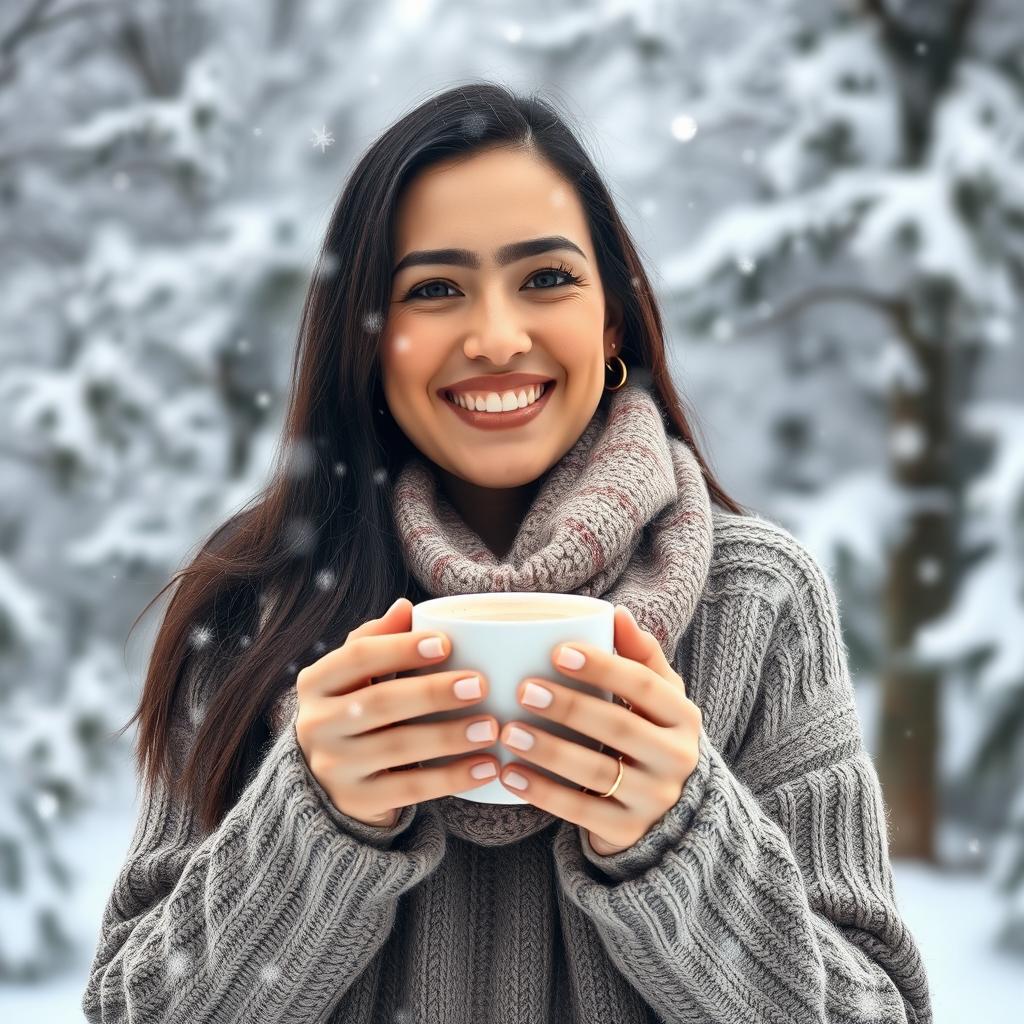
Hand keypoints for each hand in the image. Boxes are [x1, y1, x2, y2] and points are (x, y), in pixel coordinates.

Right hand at [295, 598, 501, 827]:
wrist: (326, 785)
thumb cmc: (353, 714)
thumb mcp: (354, 677)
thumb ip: (377, 640)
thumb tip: (405, 606)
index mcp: (316, 683)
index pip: (358, 656)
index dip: (402, 647)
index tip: (446, 643)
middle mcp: (315, 724)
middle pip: (380, 702)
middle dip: (433, 692)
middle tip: (480, 685)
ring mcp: (333, 767)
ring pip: (398, 747)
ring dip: (450, 736)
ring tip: (491, 728)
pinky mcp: (356, 801)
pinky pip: (410, 788)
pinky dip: (452, 778)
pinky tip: (486, 767)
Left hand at [497, 604, 701, 855]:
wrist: (669, 812)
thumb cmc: (651, 736)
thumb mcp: (658, 697)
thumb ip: (641, 655)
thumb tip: (616, 613)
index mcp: (683, 717)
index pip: (643, 685)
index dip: (601, 667)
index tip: (556, 652)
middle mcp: (677, 758)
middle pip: (619, 727)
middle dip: (569, 706)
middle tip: (523, 689)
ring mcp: (655, 799)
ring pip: (598, 771)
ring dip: (549, 750)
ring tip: (510, 732)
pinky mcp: (628, 831)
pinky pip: (581, 811)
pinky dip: (542, 793)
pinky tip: (509, 775)